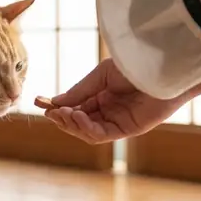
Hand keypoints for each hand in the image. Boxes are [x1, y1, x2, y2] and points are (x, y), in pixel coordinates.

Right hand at [34, 58, 190, 143]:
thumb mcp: (100, 76)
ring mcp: (118, 121)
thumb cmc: (135, 65)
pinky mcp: (128, 129)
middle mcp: (109, 110)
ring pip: (87, 131)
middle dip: (62, 118)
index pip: (75, 106)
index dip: (57, 106)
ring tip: (62, 114)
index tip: (39, 102)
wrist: (161, 67)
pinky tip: (77, 117)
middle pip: (79, 122)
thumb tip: (55, 102)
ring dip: (72, 124)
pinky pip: (102, 135)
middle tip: (49, 112)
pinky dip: (86, 129)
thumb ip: (80, 91)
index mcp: (102, 96)